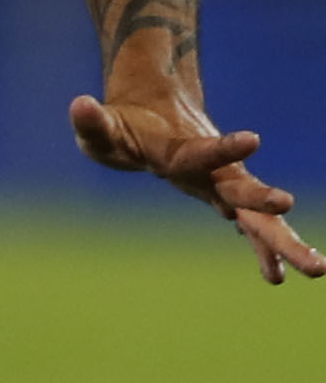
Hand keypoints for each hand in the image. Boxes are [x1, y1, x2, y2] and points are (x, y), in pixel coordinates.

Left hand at [70, 93, 317, 284]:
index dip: (224, 147)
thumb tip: (80, 105)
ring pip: (258, 217)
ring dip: (284, 242)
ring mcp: (222, 186)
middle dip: (266, 204)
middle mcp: (212, 170)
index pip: (202, 153)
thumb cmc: (123, 124)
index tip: (254, 138)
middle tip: (292, 208)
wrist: (156, 108)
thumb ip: (92, 122)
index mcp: (182, 150)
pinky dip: (262, 251)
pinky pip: (249, 229)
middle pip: (243, 191)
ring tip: (317, 270)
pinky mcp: (224, 198)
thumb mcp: (101, 126)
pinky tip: (277, 277)